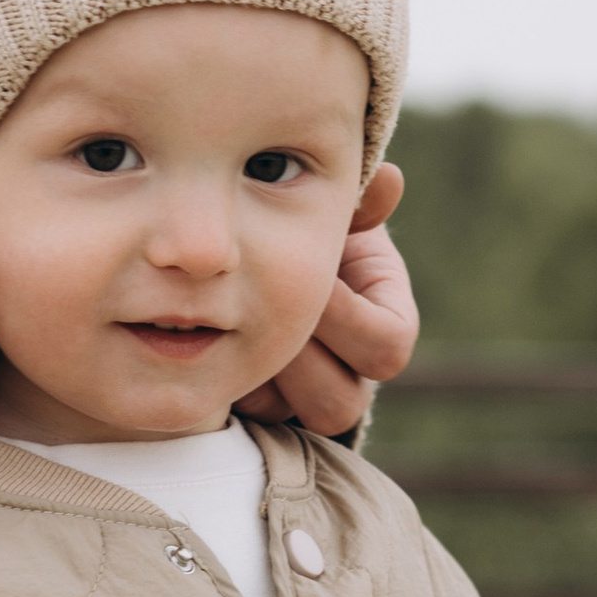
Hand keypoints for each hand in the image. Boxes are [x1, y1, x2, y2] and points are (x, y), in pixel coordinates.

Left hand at [235, 161, 413, 433]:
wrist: (263, 251)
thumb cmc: (311, 226)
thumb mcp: (334, 211)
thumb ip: (358, 201)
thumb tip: (390, 180)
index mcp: (386, 322)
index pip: (388, 347)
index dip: (349, 318)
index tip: (313, 276)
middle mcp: (355, 372)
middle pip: (343, 401)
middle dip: (299, 352)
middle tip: (262, 303)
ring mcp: (309, 396)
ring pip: (295, 416)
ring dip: (265, 369)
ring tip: (232, 319)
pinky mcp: (266, 403)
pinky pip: (254, 411)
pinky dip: (233, 378)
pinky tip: (206, 336)